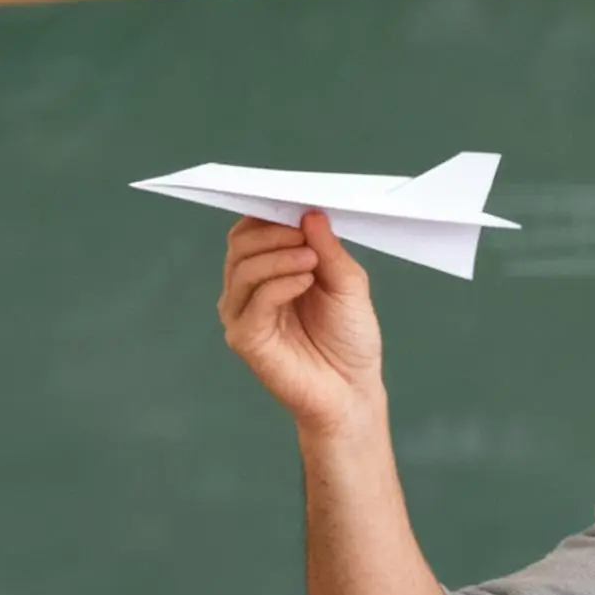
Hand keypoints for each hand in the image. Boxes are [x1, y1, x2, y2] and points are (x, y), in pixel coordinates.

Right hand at [218, 213, 385, 436]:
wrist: (353, 390)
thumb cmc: (349, 340)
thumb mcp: (348, 282)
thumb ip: (328, 248)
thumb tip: (309, 213)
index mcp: (269, 273)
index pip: (252, 231)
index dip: (270, 213)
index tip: (297, 204)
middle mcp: (249, 292)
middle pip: (241, 244)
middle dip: (273, 231)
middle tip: (305, 233)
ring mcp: (243, 315)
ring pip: (243, 268)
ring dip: (279, 255)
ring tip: (312, 260)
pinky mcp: (246, 339)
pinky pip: (253, 301)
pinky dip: (279, 284)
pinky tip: (305, 281)